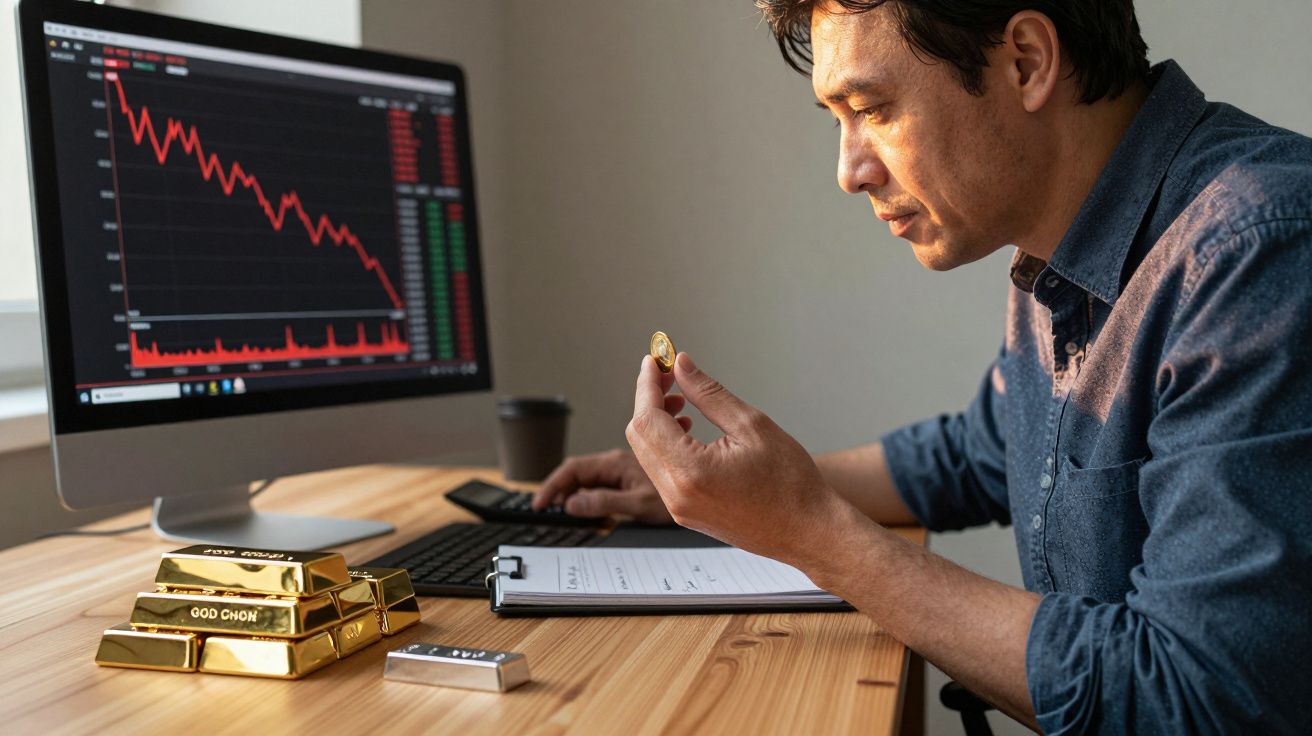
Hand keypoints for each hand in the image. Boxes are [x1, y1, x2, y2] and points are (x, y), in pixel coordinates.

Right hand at [530, 448, 675, 523]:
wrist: (705, 489)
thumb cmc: (681, 497)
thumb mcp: (638, 505)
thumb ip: (604, 503)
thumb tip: (571, 505)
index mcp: (617, 463)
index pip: (573, 469)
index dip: (552, 485)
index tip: (538, 503)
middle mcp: (619, 461)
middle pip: (580, 469)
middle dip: (561, 485)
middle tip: (547, 507)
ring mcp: (625, 467)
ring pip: (593, 472)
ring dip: (576, 485)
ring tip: (563, 504)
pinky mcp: (632, 473)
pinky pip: (604, 478)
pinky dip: (592, 487)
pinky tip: (592, 500)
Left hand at [625, 352, 849, 565]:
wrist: (808, 531)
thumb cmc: (790, 483)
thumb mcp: (752, 425)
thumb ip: (708, 394)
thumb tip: (682, 366)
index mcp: (690, 471)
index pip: (647, 419)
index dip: (647, 384)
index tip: (656, 360)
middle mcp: (676, 494)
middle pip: (639, 436)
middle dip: (649, 400)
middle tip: (670, 376)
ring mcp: (678, 507)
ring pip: (647, 454)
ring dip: (656, 422)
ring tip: (682, 402)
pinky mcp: (685, 513)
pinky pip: (661, 471)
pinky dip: (666, 444)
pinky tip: (688, 429)